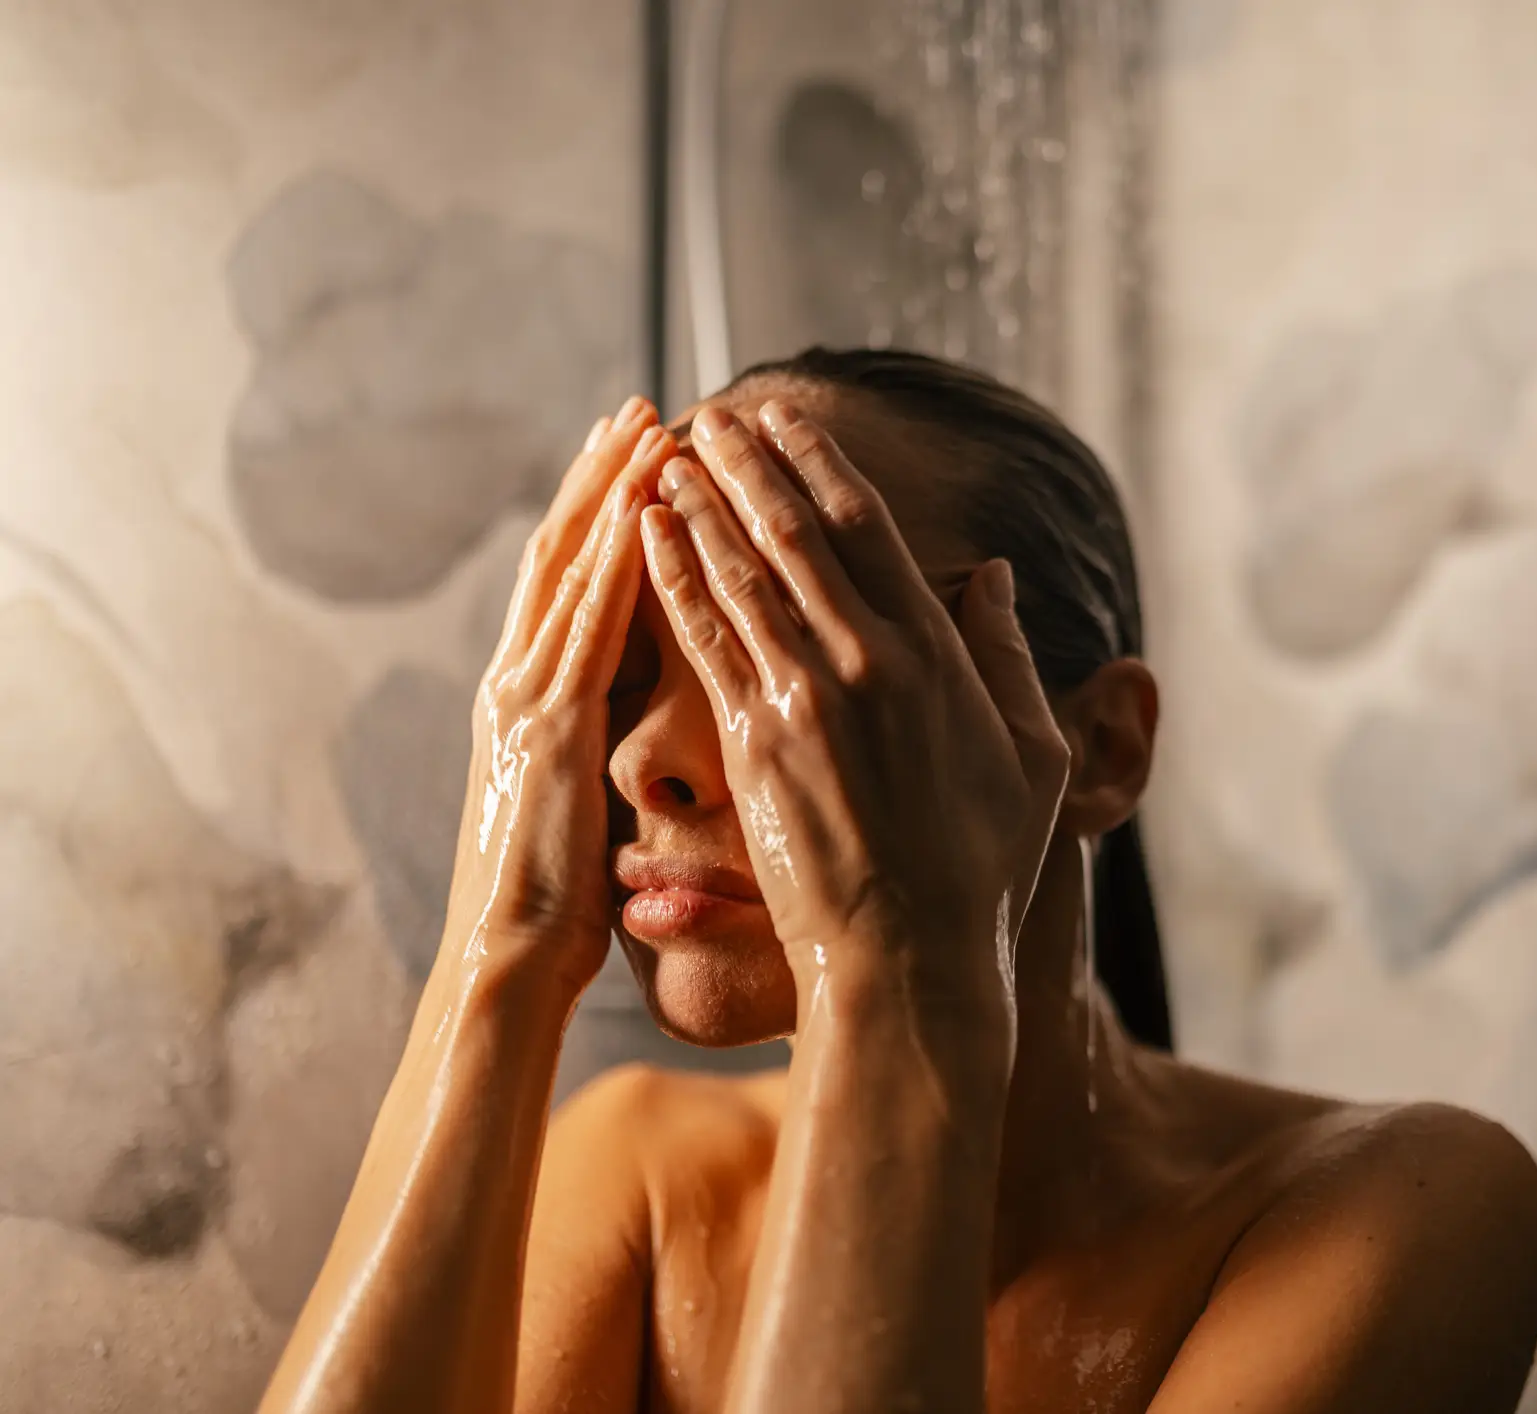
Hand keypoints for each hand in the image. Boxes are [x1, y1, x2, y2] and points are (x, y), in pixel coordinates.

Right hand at [437, 397, 678, 999]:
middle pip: (562, 553)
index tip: (638, 457)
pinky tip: (645, 503)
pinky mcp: (549, 724)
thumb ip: (599, 757)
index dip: (600, 517)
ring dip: (612, 490)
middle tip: (643, 407)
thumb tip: (644, 739)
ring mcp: (526, 697)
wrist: (507, 965)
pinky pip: (588, 621)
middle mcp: (517, 683)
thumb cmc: (555, 912)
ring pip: (571, 568)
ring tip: (650, 422)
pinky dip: (615, 555)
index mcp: (529, 703)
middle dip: (602, 477)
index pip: (568, 587)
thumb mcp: (583, 811)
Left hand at [639, 400, 1068, 1045]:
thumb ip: (1011, 658)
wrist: (909, 960)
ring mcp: (805, 698)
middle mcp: (868, 659)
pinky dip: (672, 574)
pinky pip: (704, 637)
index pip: (867, 528)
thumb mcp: (1032, 758)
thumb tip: (994, 576)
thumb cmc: (981, 870)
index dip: (820, 463)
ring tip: (670, 451)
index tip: (787, 421)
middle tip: (715, 413)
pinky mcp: (752, 744)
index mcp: (936, 655)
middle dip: (750, 463)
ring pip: (741, 571)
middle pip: (795, 531)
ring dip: (701, 502)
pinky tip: (649, 530)